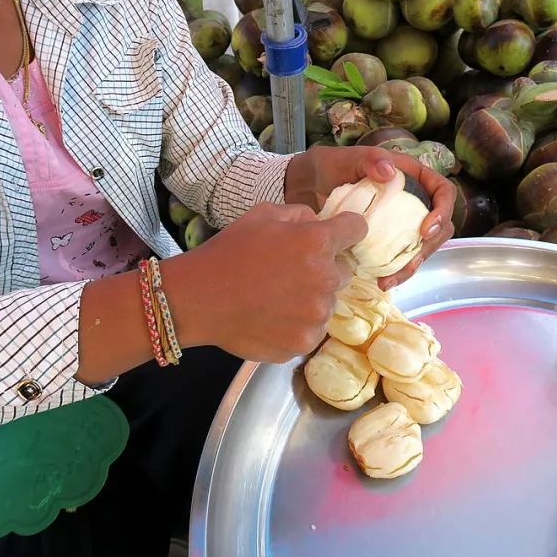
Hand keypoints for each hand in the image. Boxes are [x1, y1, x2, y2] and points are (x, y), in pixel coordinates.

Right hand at [169, 203, 366, 363]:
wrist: (199, 299)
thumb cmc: (228, 252)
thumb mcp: (262, 215)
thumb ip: (299, 213)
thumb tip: (319, 221)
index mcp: (317, 242)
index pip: (357, 229)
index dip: (347, 230)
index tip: (338, 236)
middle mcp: (326, 278)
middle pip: (343, 271)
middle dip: (324, 269)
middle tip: (291, 273)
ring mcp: (317, 314)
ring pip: (328, 304)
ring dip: (311, 300)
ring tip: (276, 298)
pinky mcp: (304, 342)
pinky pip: (313, 330)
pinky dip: (298, 325)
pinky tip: (272, 318)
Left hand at [285, 146, 455, 288]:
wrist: (306, 188)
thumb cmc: (330, 167)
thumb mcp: (348, 159)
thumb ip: (369, 160)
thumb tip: (389, 171)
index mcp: (412, 177)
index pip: (443, 191)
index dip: (443, 211)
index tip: (426, 229)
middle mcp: (412, 201)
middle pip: (439, 226)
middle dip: (429, 247)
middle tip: (411, 262)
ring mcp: (400, 222)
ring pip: (420, 247)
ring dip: (412, 266)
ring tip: (391, 280)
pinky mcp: (386, 241)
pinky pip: (400, 258)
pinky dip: (395, 271)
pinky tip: (382, 281)